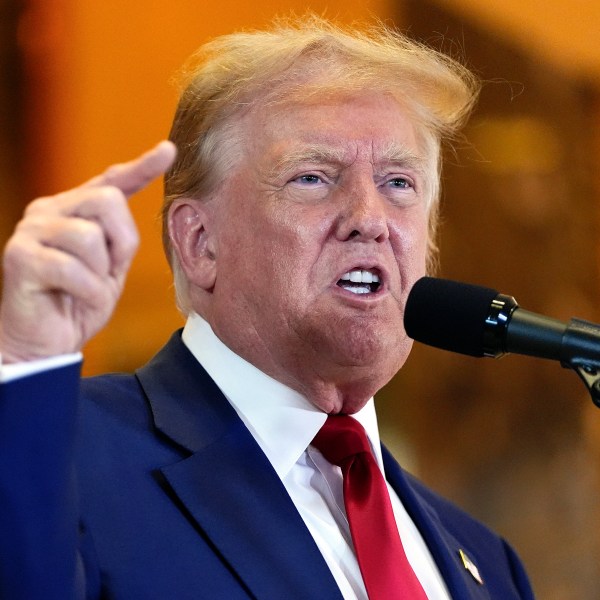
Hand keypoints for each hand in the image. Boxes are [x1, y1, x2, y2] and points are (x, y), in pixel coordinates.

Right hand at [0, 141, 176, 362]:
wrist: (45, 342)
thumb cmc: (79, 303)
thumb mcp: (110, 267)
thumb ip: (120, 237)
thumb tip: (130, 204)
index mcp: (73, 211)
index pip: (111, 182)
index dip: (141, 166)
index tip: (168, 150)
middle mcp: (49, 211)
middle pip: (106, 201)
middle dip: (121, 243)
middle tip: (109, 272)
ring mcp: (30, 231)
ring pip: (89, 237)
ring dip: (100, 274)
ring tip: (86, 289)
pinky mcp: (20, 258)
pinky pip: (73, 269)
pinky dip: (88, 292)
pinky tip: (77, 301)